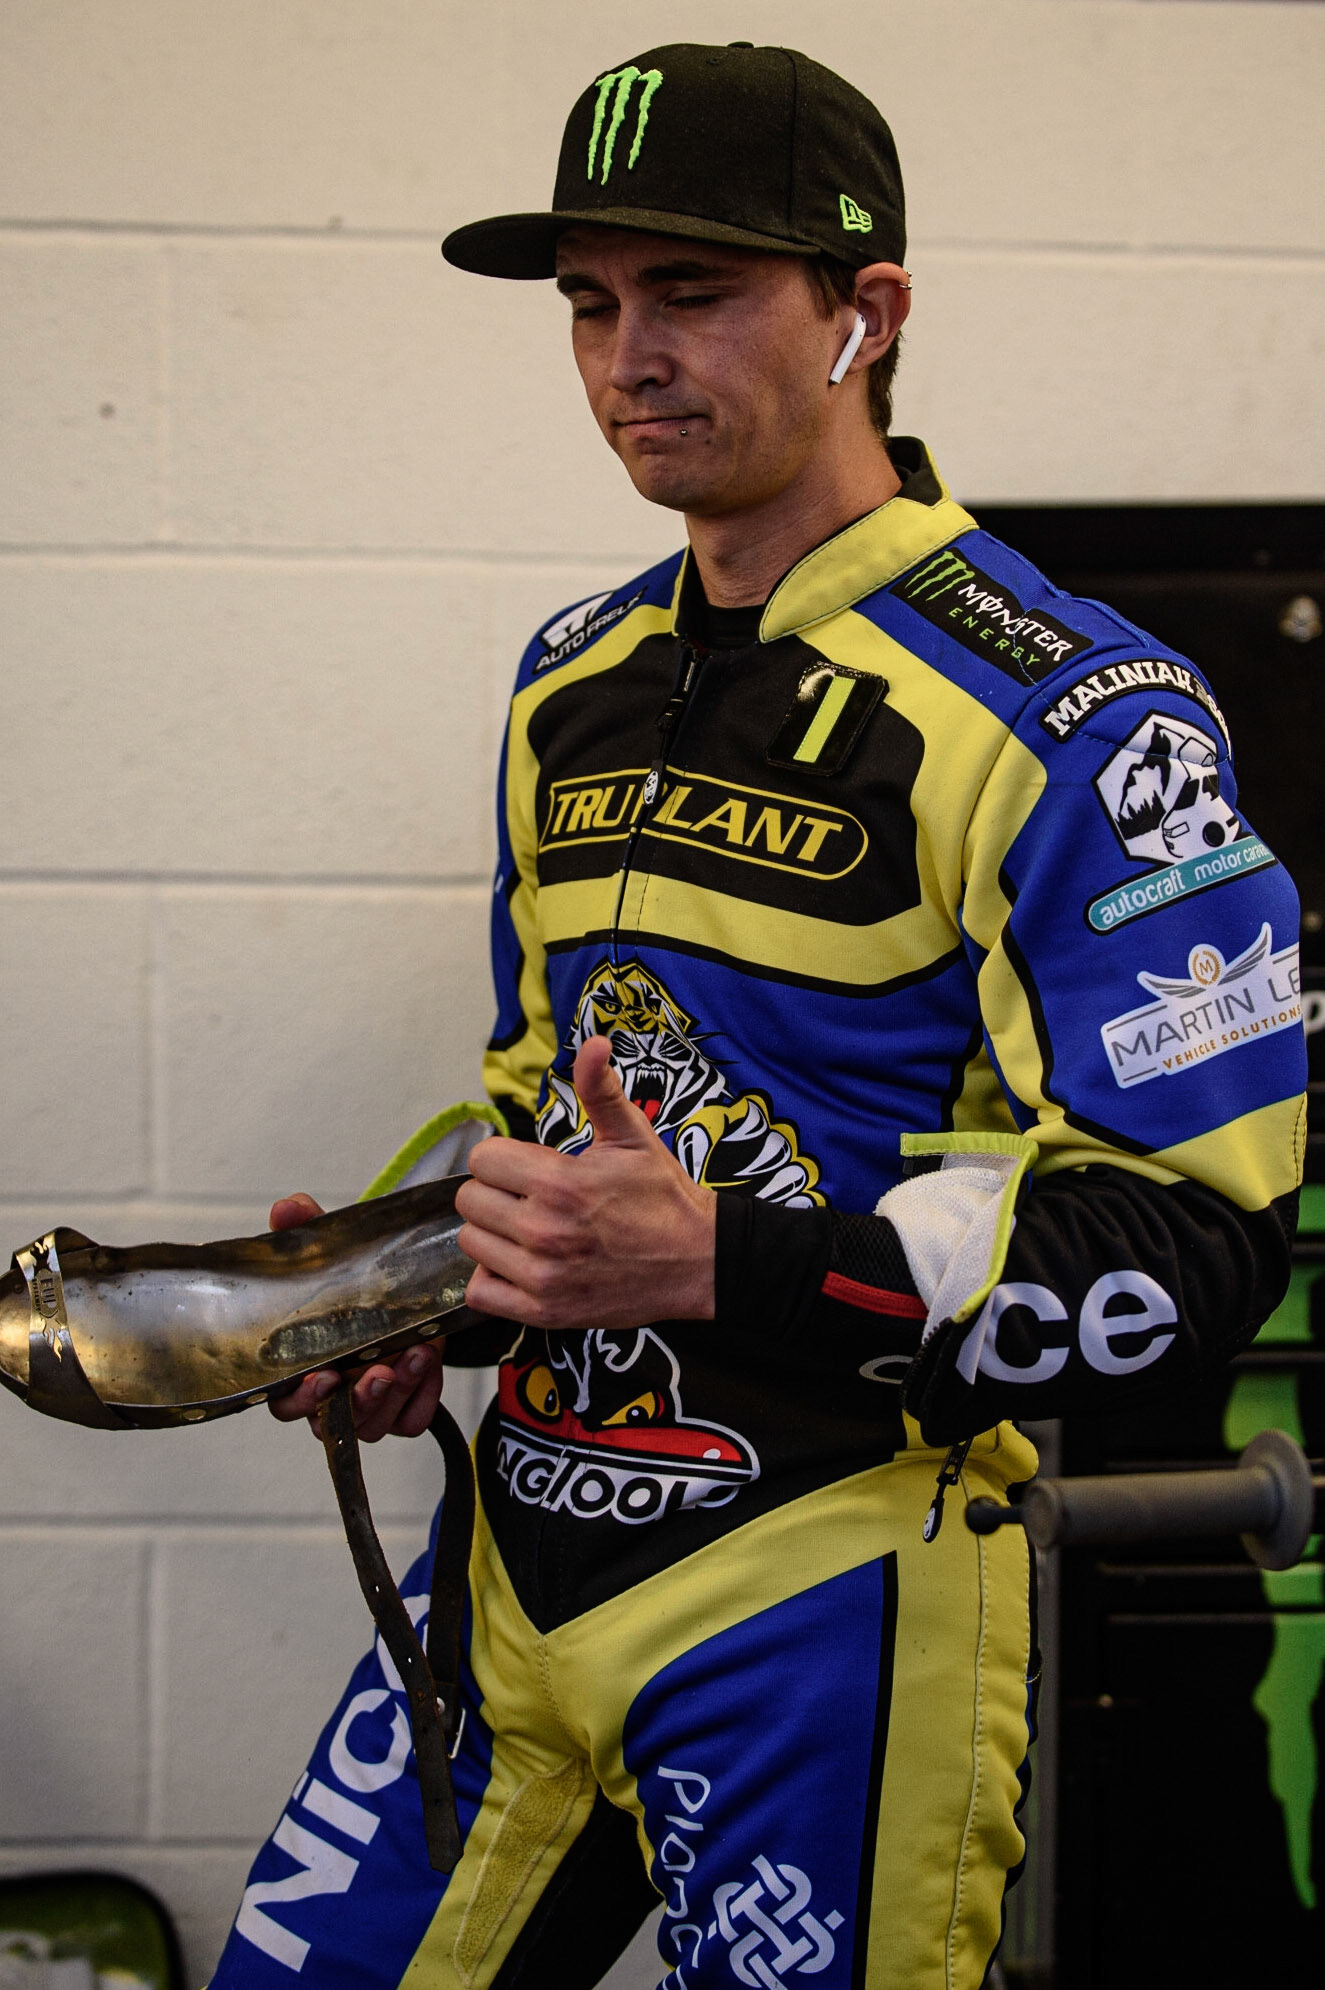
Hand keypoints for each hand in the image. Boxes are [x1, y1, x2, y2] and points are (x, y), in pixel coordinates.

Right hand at [264, 1192, 446, 1440]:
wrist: (401, 1286)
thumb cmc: (350, 1281)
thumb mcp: (328, 1251)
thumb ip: (303, 1230)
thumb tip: (286, 1208)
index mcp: (299, 1368)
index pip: (285, 1404)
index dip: (301, 1399)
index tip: (325, 1375)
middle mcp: (332, 1395)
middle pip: (334, 1423)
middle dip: (361, 1401)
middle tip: (382, 1370)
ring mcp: (370, 1406)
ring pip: (376, 1424)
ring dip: (399, 1393)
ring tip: (419, 1353)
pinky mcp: (405, 1408)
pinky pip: (413, 1421)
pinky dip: (424, 1398)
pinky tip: (430, 1364)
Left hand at [454, 1035, 715, 1329]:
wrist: (698, 1262)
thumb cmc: (662, 1196)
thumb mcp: (633, 1135)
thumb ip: (600, 1089)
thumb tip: (592, 1042)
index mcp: (560, 1182)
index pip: (482, 1161)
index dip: (502, 1158)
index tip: (526, 1167)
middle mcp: (544, 1231)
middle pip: (469, 1202)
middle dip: (495, 1193)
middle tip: (528, 1197)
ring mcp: (542, 1276)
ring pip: (471, 1244)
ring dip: (493, 1235)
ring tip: (528, 1230)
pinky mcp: (544, 1312)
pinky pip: (480, 1292)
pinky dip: (493, 1278)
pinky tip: (520, 1264)